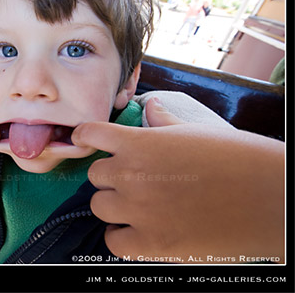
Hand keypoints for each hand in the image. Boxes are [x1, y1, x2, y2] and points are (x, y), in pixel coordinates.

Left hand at [72, 98, 284, 262]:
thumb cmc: (234, 158)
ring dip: (114, 205)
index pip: (90, 134)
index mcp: (138, 143)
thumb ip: (163, 120)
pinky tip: (138, 230)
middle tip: (134, 179)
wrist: (267, 196)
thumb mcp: (194, 131)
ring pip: (99, 206)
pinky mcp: (151, 244)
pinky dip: (121, 236)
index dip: (85, 135)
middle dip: (110, 175)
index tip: (84, 138)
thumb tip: (151, 106)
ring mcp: (138, 211)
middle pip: (94, 175)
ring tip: (138, 205)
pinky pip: (113, 241)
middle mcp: (130, 174)